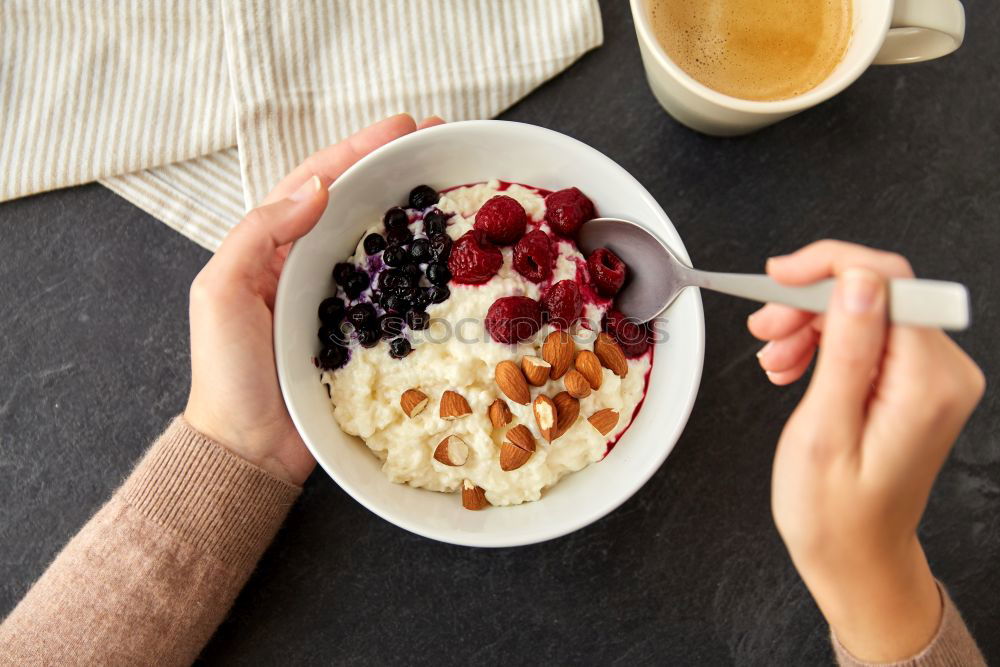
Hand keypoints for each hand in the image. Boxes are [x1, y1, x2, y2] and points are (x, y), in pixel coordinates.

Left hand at [184, 114, 443, 484]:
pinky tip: (447, 259)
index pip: (317, 183)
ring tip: (452, 187)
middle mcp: (307, 266)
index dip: (357, 150)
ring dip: (413, 212)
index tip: (403, 127)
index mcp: (271, 249)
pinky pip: (396, 294)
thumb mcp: (219, 294)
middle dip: (395, 169)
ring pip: (380, 244)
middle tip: (441, 143)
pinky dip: (420, 270)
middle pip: (355, 204)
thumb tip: (316, 189)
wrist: (249, 448)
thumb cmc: (228, 373)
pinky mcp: (364, 337)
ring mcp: (339, 302)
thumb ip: (257, 235)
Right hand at [748, 241, 984, 660]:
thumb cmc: (835, 514)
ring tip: (774, 359)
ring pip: (865, 311)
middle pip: (875, 292)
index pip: (890, 281)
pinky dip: (823, 343)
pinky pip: (867, 336)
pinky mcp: (913, 383)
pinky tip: (794, 366)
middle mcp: (942, 374)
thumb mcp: (824, 431)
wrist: (856, 557)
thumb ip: (848, 351)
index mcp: (927, 383)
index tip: (779, 275)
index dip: (829, 266)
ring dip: (810, 324)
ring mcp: (931, 378)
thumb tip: (859, 281)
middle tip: (764, 330)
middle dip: (810, 302)